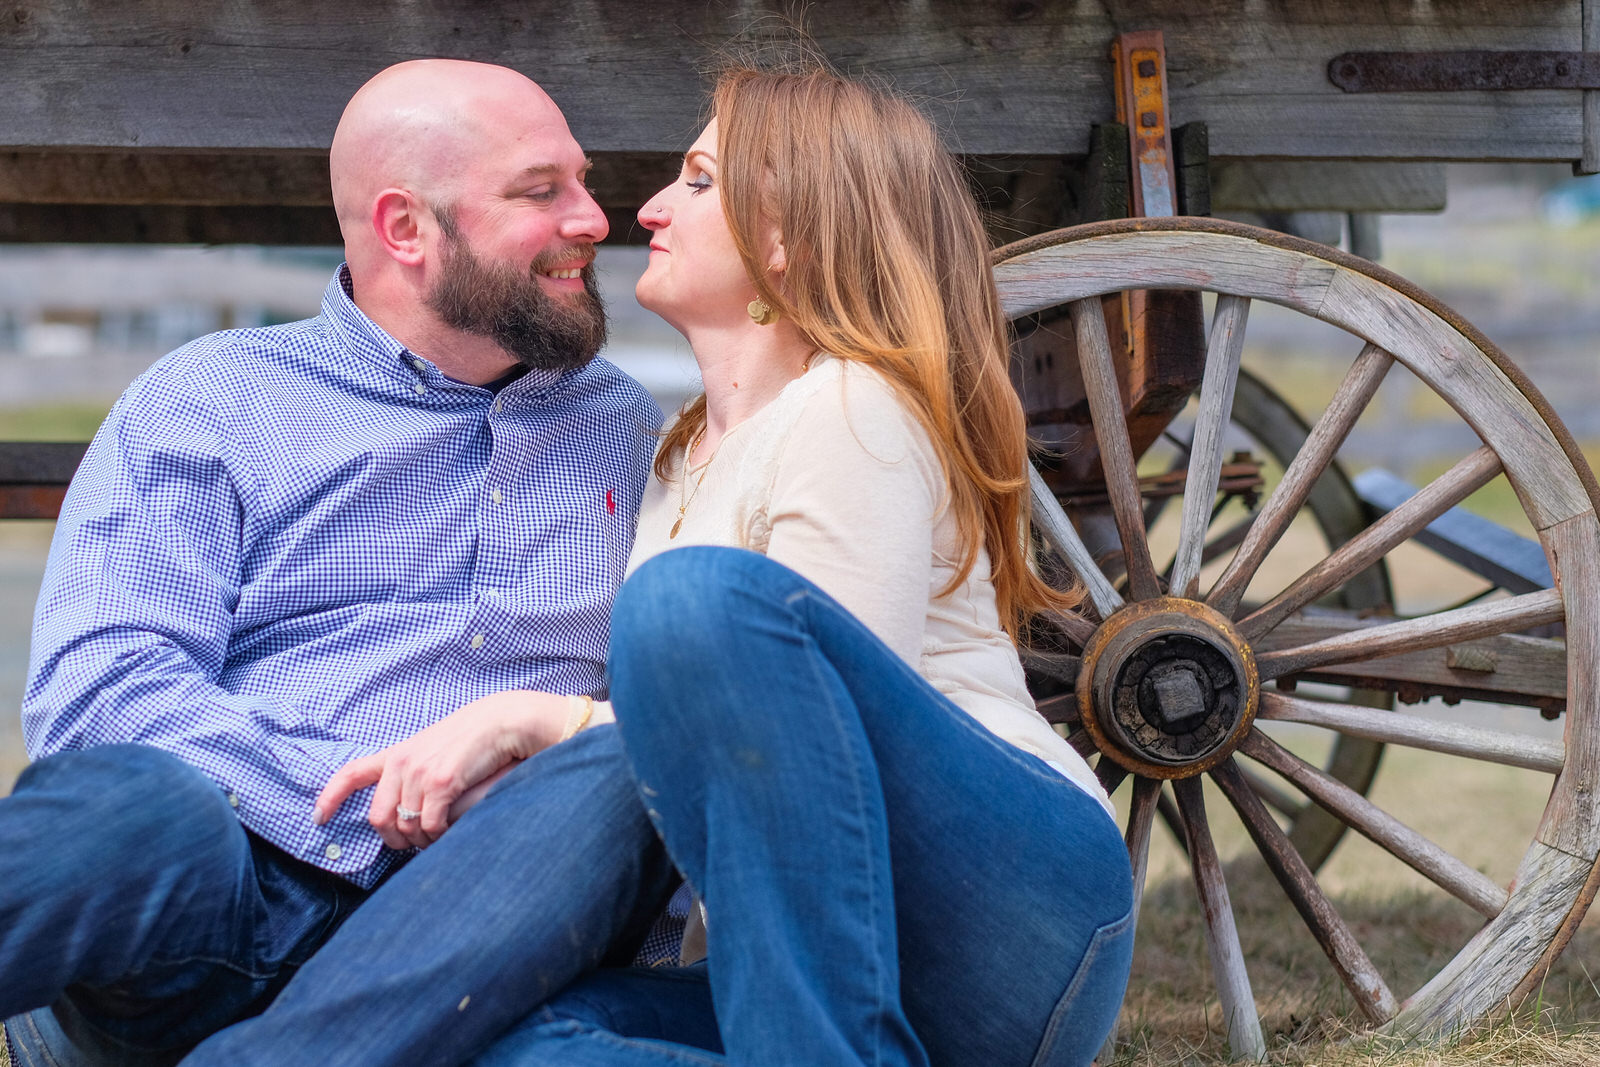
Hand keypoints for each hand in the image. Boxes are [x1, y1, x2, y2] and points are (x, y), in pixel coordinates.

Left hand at [313, 690, 567, 849]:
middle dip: (394, 840)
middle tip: (414, 846)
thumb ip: (416, 776)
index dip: (330, 797)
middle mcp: (402, 762)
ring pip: (405, 827)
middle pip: (378, 818)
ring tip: (440, 838)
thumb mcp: (436, 752)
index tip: (318, 819)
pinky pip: (429, 826)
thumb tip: (407, 815)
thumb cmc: (477, 741)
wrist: (505, 722)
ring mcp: (419, 771)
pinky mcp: (440, 782)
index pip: (352, 774)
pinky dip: (439, 836)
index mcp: (398, 754)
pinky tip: (451, 830)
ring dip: (422, 842)